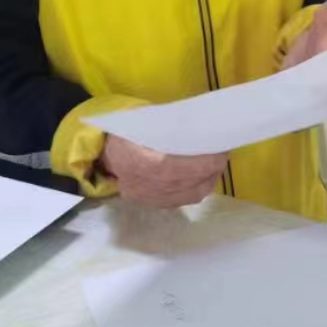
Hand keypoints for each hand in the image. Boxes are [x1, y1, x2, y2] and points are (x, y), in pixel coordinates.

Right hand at [99, 136, 226, 207]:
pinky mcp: (152, 204)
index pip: (173, 167)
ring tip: (217, 163)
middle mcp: (141, 186)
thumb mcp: (141, 121)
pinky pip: (183, 200)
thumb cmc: (125, 131)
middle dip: (211, 168)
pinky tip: (205, 175)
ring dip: (208, 179)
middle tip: (223, 152)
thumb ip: (168, 126)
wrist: (102, 154)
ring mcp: (147, 198)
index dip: (201, 162)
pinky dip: (198, 188)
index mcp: (135, 161)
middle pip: (186, 182)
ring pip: (189, 194)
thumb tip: (201, 124)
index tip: (220, 150)